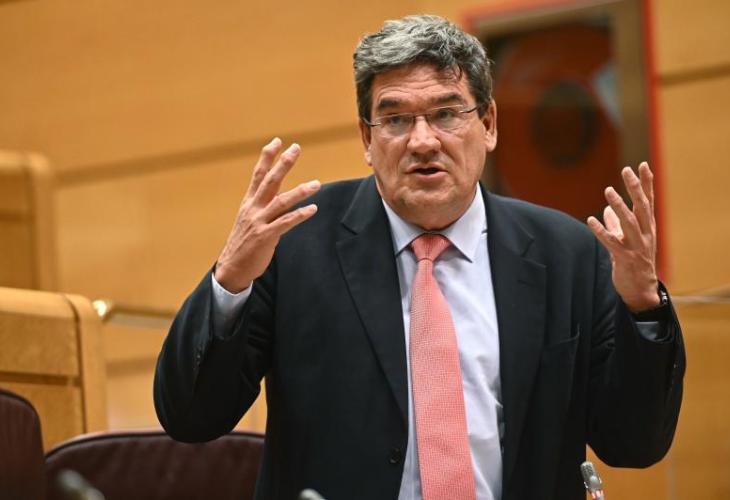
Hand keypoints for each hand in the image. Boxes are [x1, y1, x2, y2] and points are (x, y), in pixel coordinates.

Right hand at [214, 138, 320, 292]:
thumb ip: (264, 205)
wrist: (232, 267)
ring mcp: (258, 222)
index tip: (277, 141)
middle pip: (269, 181)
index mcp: (249, 202)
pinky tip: (313, 209)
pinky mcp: (265, 237)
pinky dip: (299, 215)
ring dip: (300, 192)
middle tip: (296, 148)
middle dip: (283, 163)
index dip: (267, 157)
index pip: (258, 174)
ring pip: (281, 201)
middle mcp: (253, 208)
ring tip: (317, 184)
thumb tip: (281, 195)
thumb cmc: (245, 242)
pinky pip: (285, 223)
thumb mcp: (250, 218)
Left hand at [587, 162, 659, 311]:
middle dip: (635, 188)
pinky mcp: (625, 259)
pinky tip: (591, 220)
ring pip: (629, 223)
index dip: (646, 183)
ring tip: (608, 190)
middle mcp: (646, 234)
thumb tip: (606, 210)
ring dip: (618, 206)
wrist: (641, 290)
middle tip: (627, 170)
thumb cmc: (634, 262)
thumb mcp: (628, 240)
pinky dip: (602, 231)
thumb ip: (617, 224)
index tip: (643, 165)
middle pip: (641, 207)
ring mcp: (637, 247)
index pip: (648, 201)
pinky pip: (612, 243)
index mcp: (648, 227)